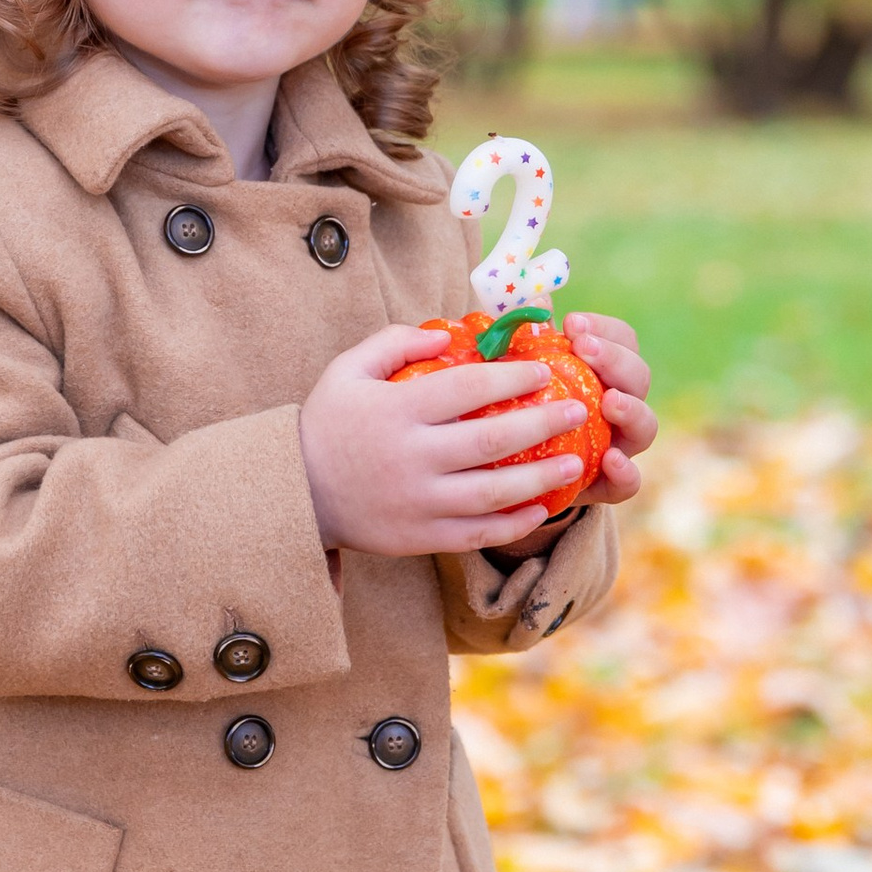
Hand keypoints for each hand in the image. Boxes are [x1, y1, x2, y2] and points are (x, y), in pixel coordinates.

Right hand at [299, 325, 598, 556]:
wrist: (293, 493)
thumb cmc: (327, 423)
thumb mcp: (348, 370)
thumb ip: (395, 342)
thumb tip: (448, 334)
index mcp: (395, 412)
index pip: (466, 390)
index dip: (511, 377)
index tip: (544, 370)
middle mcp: (410, 458)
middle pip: (490, 442)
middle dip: (541, 424)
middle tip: (578, 411)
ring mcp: (416, 503)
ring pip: (492, 494)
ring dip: (539, 479)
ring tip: (573, 462)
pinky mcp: (418, 538)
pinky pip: (475, 534)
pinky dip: (512, 524)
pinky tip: (540, 508)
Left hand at [480, 310, 654, 552]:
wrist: (516, 469)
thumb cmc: (522, 406)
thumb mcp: (524, 370)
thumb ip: (530, 336)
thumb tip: (531, 297)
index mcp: (605, 370)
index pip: (623, 339)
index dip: (604, 329)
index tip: (572, 324)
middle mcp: (621, 404)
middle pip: (638, 376)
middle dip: (615, 359)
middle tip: (585, 349)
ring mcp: (621, 444)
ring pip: (646, 425)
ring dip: (631, 409)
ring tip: (609, 402)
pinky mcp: (609, 484)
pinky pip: (630, 482)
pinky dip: (626, 472)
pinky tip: (610, 460)